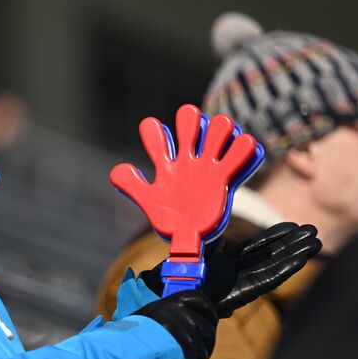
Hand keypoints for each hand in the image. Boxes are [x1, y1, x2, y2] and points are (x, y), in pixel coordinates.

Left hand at [110, 105, 263, 258]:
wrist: (190, 236)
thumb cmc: (169, 217)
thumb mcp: (149, 202)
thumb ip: (132, 186)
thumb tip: (115, 171)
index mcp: (166, 165)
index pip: (157, 140)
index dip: (154, 133)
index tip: (154, 133)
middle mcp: (187, 160)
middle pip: (191, 124)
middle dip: (191, 122)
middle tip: (190, 136)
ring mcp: (207, 166)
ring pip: (217, 132)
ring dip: (219, 131)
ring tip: (216, 145)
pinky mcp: (224, 177)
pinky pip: (238, 155)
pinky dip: (242, 149)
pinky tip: (241, 148)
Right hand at [134, 291, 217, 358]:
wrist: (117, 357)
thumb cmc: (129, 337)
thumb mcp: (148, 315)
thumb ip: (170, 313)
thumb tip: (191, 315)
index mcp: (171, 304)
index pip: (202, 301)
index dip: (209, 312)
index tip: (207, 320)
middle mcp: (180, 319)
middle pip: (208, 330)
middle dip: (203, 341)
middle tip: (188, 349)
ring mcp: (185, 340)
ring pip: (203, 352)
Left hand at [141, 222, 320, 316]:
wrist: (171, 298)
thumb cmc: (178, 278)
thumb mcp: (195, 252)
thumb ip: (209, 243)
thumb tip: (216, 229)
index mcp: (225, 263)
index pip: (255, 247)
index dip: (274, 237)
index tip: (293, 227)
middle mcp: (237, 273)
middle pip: (271, 255)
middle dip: (292, 244)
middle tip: (314, 232)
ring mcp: (242, 283)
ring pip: (276, 266)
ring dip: (297, 254)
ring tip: (317, 242)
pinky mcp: (245, 292)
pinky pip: (269, 278)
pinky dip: (287, 268)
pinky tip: (304, 259)